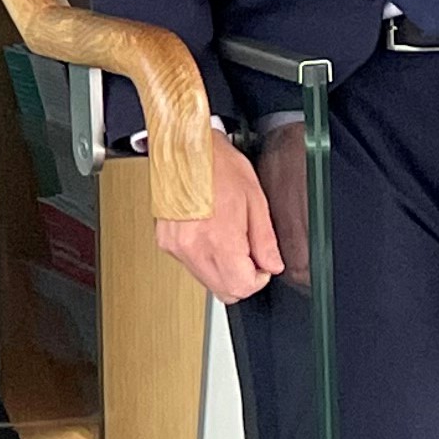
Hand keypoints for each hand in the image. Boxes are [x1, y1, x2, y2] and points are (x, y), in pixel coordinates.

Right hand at [157, 129, 280, 302]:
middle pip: (223, 291)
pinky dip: (203, 257)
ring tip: (227, 237)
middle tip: (247, 252)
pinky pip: (190, 264)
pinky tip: (209, 233)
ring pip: (206, 281)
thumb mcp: (255, 199)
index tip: (261, 263)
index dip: (258, 278)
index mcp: (218, 239)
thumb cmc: (217, 164)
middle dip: (241, 278)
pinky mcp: (166, 241)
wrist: (183, 147)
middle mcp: (193, 247)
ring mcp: (176, 246)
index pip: (242, 287)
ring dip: (222, 269)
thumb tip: (272, 264)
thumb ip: (265, 240)